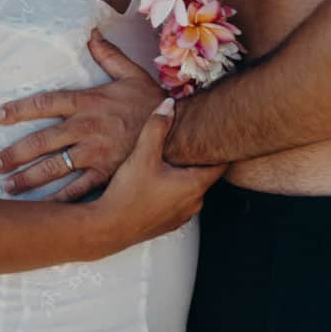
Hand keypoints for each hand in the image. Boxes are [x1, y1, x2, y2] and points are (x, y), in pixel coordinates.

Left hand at [0, 32, 169, 199]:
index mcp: (88, 102)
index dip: (18, 110)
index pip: (45, 103)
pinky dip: (58, 200)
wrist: (182, 131)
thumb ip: (108, 56)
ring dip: (28, 178)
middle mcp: (86, 128)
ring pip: (54, 167)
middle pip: (42, 141)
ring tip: (7, 186)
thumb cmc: (154, 102)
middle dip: (15, 153)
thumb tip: (92, 32)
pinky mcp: (106, 174)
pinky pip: (78, 190)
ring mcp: (95, 153)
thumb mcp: (132, 74)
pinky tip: (41, 208)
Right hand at [89, 100, 225, 243]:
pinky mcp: (170, 223)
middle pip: (205, 175)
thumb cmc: (128, 194)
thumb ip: (157, 127)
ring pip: (191, 189)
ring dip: (184, 176)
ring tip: (168, 162)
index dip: (219, 148)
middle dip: (196, 160)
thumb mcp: (142, 155)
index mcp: (194, 185)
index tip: (217, 137)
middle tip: (187, 144)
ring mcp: (183, 215)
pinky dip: (173, 190)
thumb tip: (169, 104)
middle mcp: (195, 203)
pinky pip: (179, 201)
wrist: (109, 227)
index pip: (220, 164)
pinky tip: (156, 183)